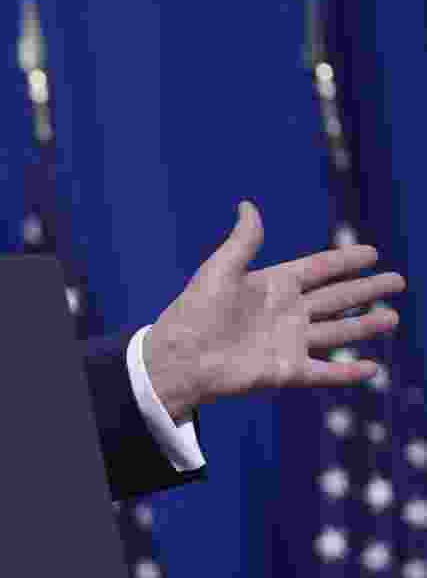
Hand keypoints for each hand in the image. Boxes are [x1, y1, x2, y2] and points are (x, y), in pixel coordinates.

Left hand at [144, 201, 405, 420]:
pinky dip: (348, 372)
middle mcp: (285, 313)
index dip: (344, 262)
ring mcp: (288, 342)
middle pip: (335, 298)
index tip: (372, 252)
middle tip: (398, 281)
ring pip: (337, 332)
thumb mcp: (219, 270)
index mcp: (271, 285)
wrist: (178, 358)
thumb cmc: (193, 312)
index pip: (317, 269)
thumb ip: (243, 241)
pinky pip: (325, 372)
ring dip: (365, 326)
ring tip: (393, 317)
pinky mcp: (286, 371)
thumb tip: (247, 205)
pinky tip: (372, 369)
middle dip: (366, 290)